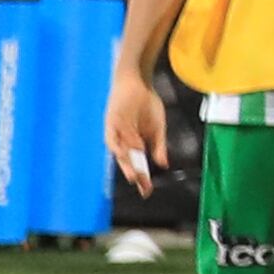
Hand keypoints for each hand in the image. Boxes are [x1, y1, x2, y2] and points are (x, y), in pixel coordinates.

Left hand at [104, 70, 167, 188]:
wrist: (139, 82)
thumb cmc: (147, 103)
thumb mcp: (158, 128)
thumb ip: (159, 146)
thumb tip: (163, 164)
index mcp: (136, 143)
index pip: (139, 164)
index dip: (143, 178)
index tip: (148, 191)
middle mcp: (124, 141)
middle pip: (130, 162)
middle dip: (137, 175)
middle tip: (144, 188)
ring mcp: (117, 133)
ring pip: (120, 153)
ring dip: (126, 165)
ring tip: (134, 177)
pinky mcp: (111, 123)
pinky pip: (111, 138)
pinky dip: (116, 146)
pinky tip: (123, 153)